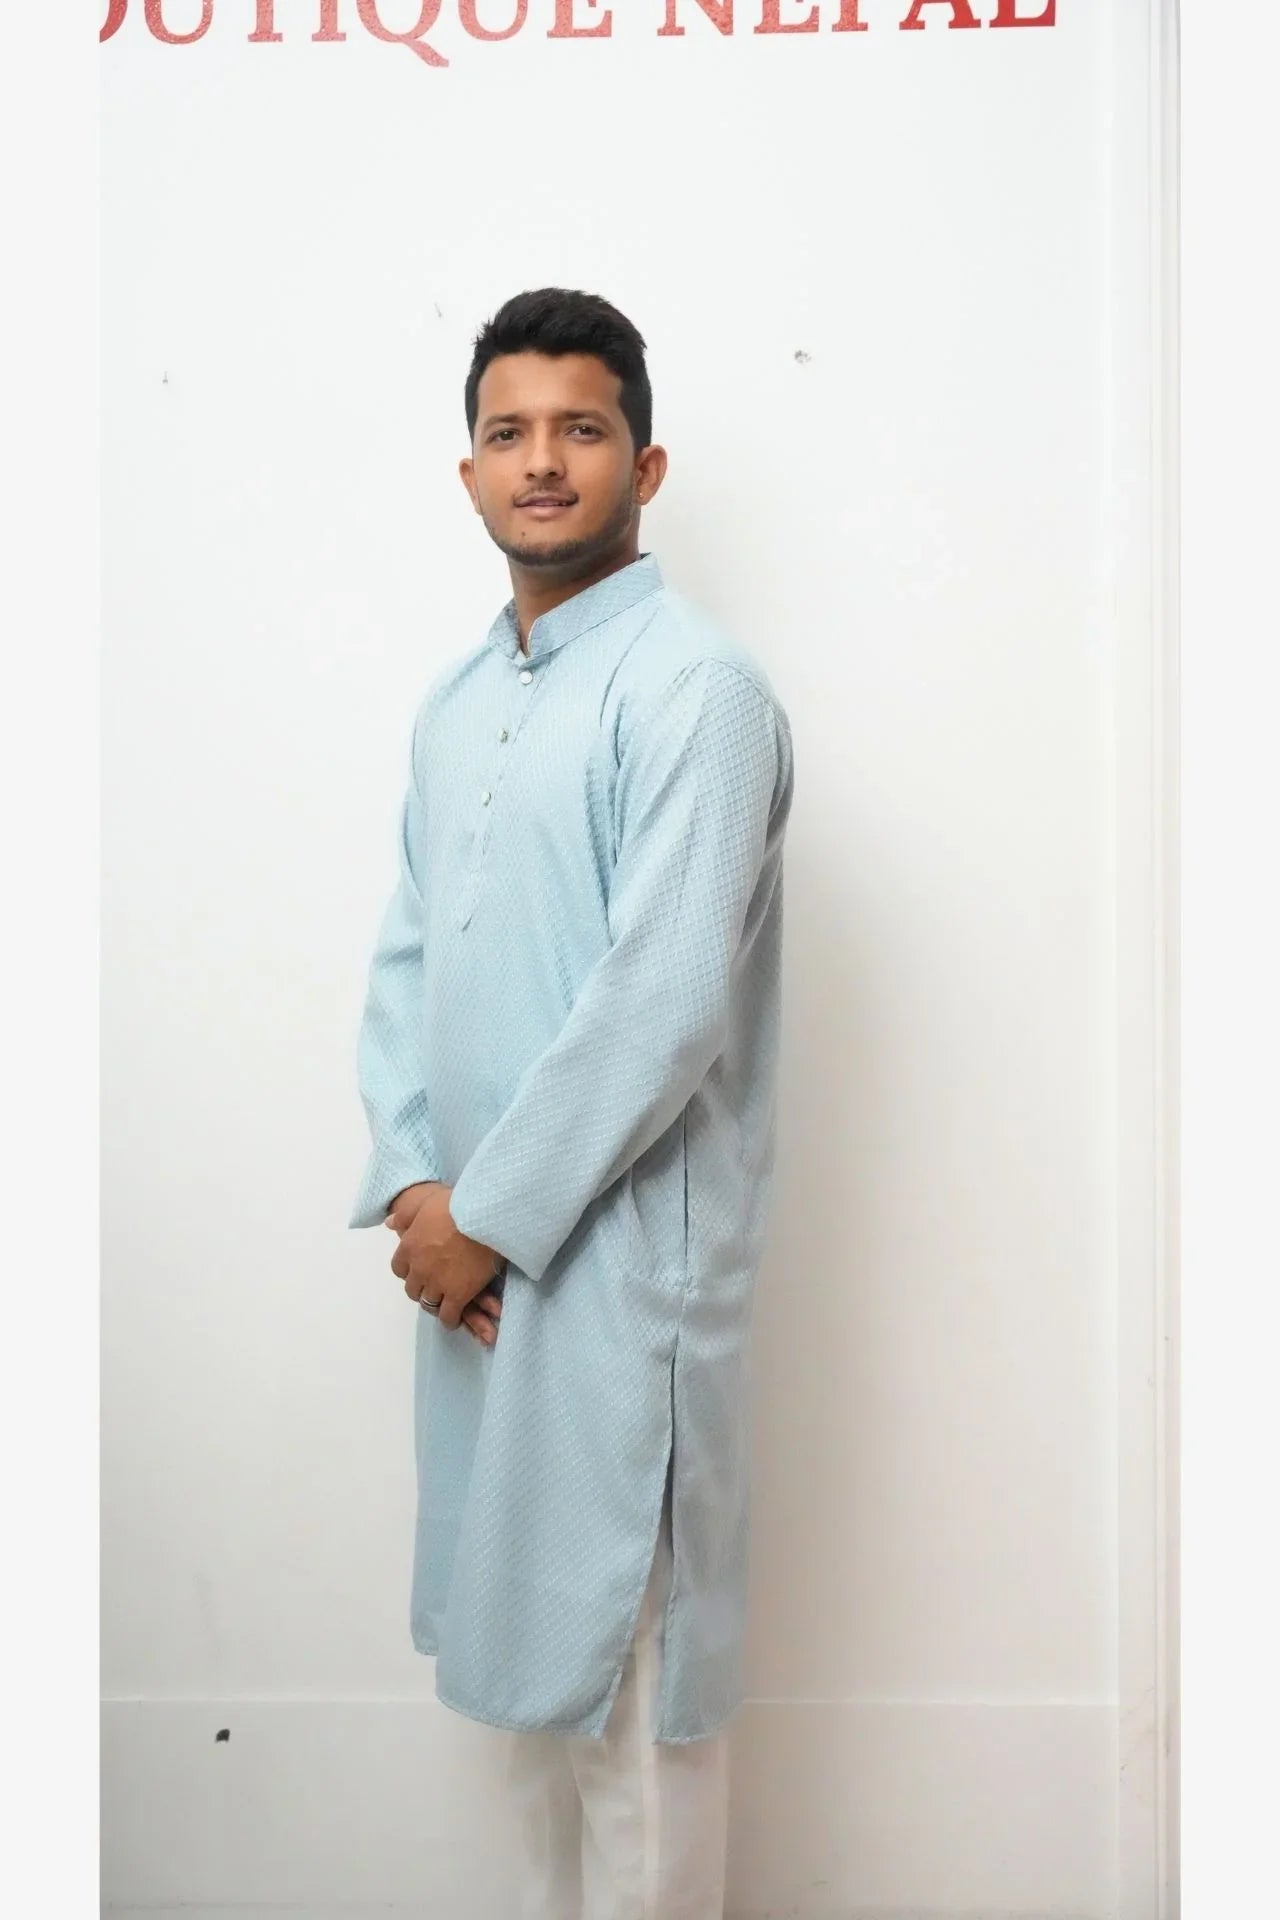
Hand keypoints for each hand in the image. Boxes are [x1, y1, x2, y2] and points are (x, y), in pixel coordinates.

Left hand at [385, 1183, 503, 1336]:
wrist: (482, 1216)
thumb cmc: (456, 1204)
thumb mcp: (425, 1203)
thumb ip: (406, 1214)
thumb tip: (389, 1223)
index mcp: (409, 1246)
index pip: (399, 1268)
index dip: (409, 1271)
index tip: (418, 1271)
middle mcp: (418, 1268)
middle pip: (413, 1289)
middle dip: (422, 1289)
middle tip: (434, 1289)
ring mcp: (437, 1283)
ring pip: (429, 1303)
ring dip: (435, 1304)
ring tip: (444, 1306)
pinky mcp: (457, 1295)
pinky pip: (448, 1315)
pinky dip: (450, 1320)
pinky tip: (454, 1319)